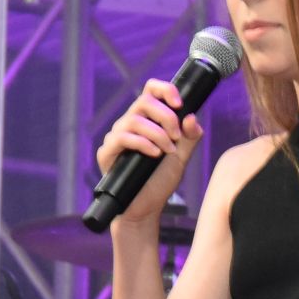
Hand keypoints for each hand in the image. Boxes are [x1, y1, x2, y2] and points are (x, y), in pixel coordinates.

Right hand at [97, 78, 203, 225]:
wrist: (146, 208)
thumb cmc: (160, 181)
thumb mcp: (181, 158)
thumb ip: (189, 137)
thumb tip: (191, 116)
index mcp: (147, 120)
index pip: (151, 90)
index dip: (165, 90)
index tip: (180, 103)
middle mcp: (130, 123)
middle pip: (144, 100)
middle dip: (166, 116)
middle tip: (176, 136)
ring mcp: (117, 137)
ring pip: (134, 119)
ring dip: (157, 133)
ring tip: (168, 151)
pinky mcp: (107, 152)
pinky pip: (122, 137)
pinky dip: (143, 143)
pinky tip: (154, 154)